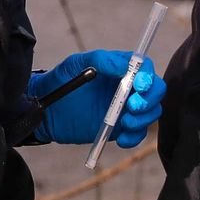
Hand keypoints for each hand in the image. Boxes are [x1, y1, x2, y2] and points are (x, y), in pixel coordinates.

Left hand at [27, 49, 165, 146]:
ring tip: (125, 123)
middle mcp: (126, 87)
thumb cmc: (60, 80)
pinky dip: (134, 137)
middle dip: (149, 100)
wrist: (44, 108)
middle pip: (155, 92)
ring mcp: (124, 108)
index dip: (147, 77)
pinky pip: (136, 134)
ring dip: (143, 119)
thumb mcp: (76, 64)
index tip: (138, 85)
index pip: (145, 69)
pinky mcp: (118, 128)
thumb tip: (126, 66)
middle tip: (132, 107)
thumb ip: (101, 60)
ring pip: (150, 113)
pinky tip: (122, 138)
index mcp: (119, 68)